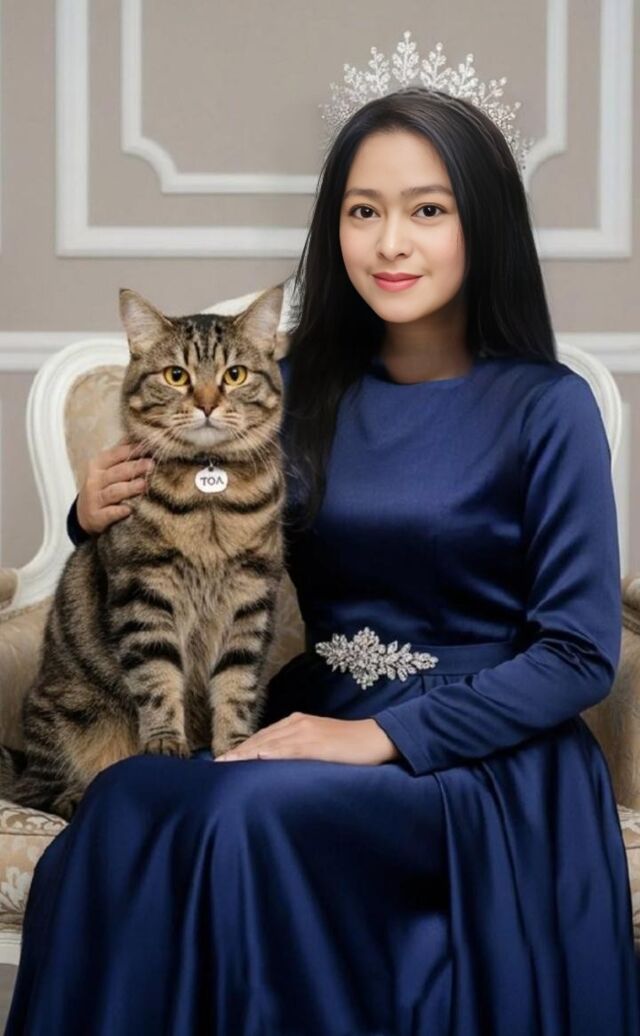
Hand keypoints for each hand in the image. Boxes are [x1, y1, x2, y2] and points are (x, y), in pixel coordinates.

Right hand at [77, 441, 154, 533]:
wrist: (84, 515)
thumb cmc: (102, 487)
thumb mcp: (106, 468)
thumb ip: (122, 454)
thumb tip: (140, 436)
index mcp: (98, 465)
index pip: (115, 455)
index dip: (132, 450)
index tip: (149, 447)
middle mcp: (94, 481)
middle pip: (116, 473)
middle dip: (134, 468)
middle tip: (151, 465)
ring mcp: (94, 499)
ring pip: (113, 492)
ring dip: (128, 488)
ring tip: (143, 485)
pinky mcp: (97, 517)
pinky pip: (109, 513)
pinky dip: (118, 511)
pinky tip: (129, 510)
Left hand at [214, 713, 400, 765]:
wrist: (376, 738)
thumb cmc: (348, 745)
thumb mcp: (318, 744)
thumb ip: (297, 750)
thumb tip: (276, 764)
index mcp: (296, 723)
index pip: (262, 738)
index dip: (241, 749)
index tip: (222, 761)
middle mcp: (297, 723)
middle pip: (260, 739)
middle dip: (238, 752)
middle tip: (216, 766)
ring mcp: (307, 732)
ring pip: (271, 743)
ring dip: (248, 754)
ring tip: (228, 764)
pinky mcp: (319, 743)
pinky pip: (292, 748)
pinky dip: (275, 752)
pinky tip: (260, 757)